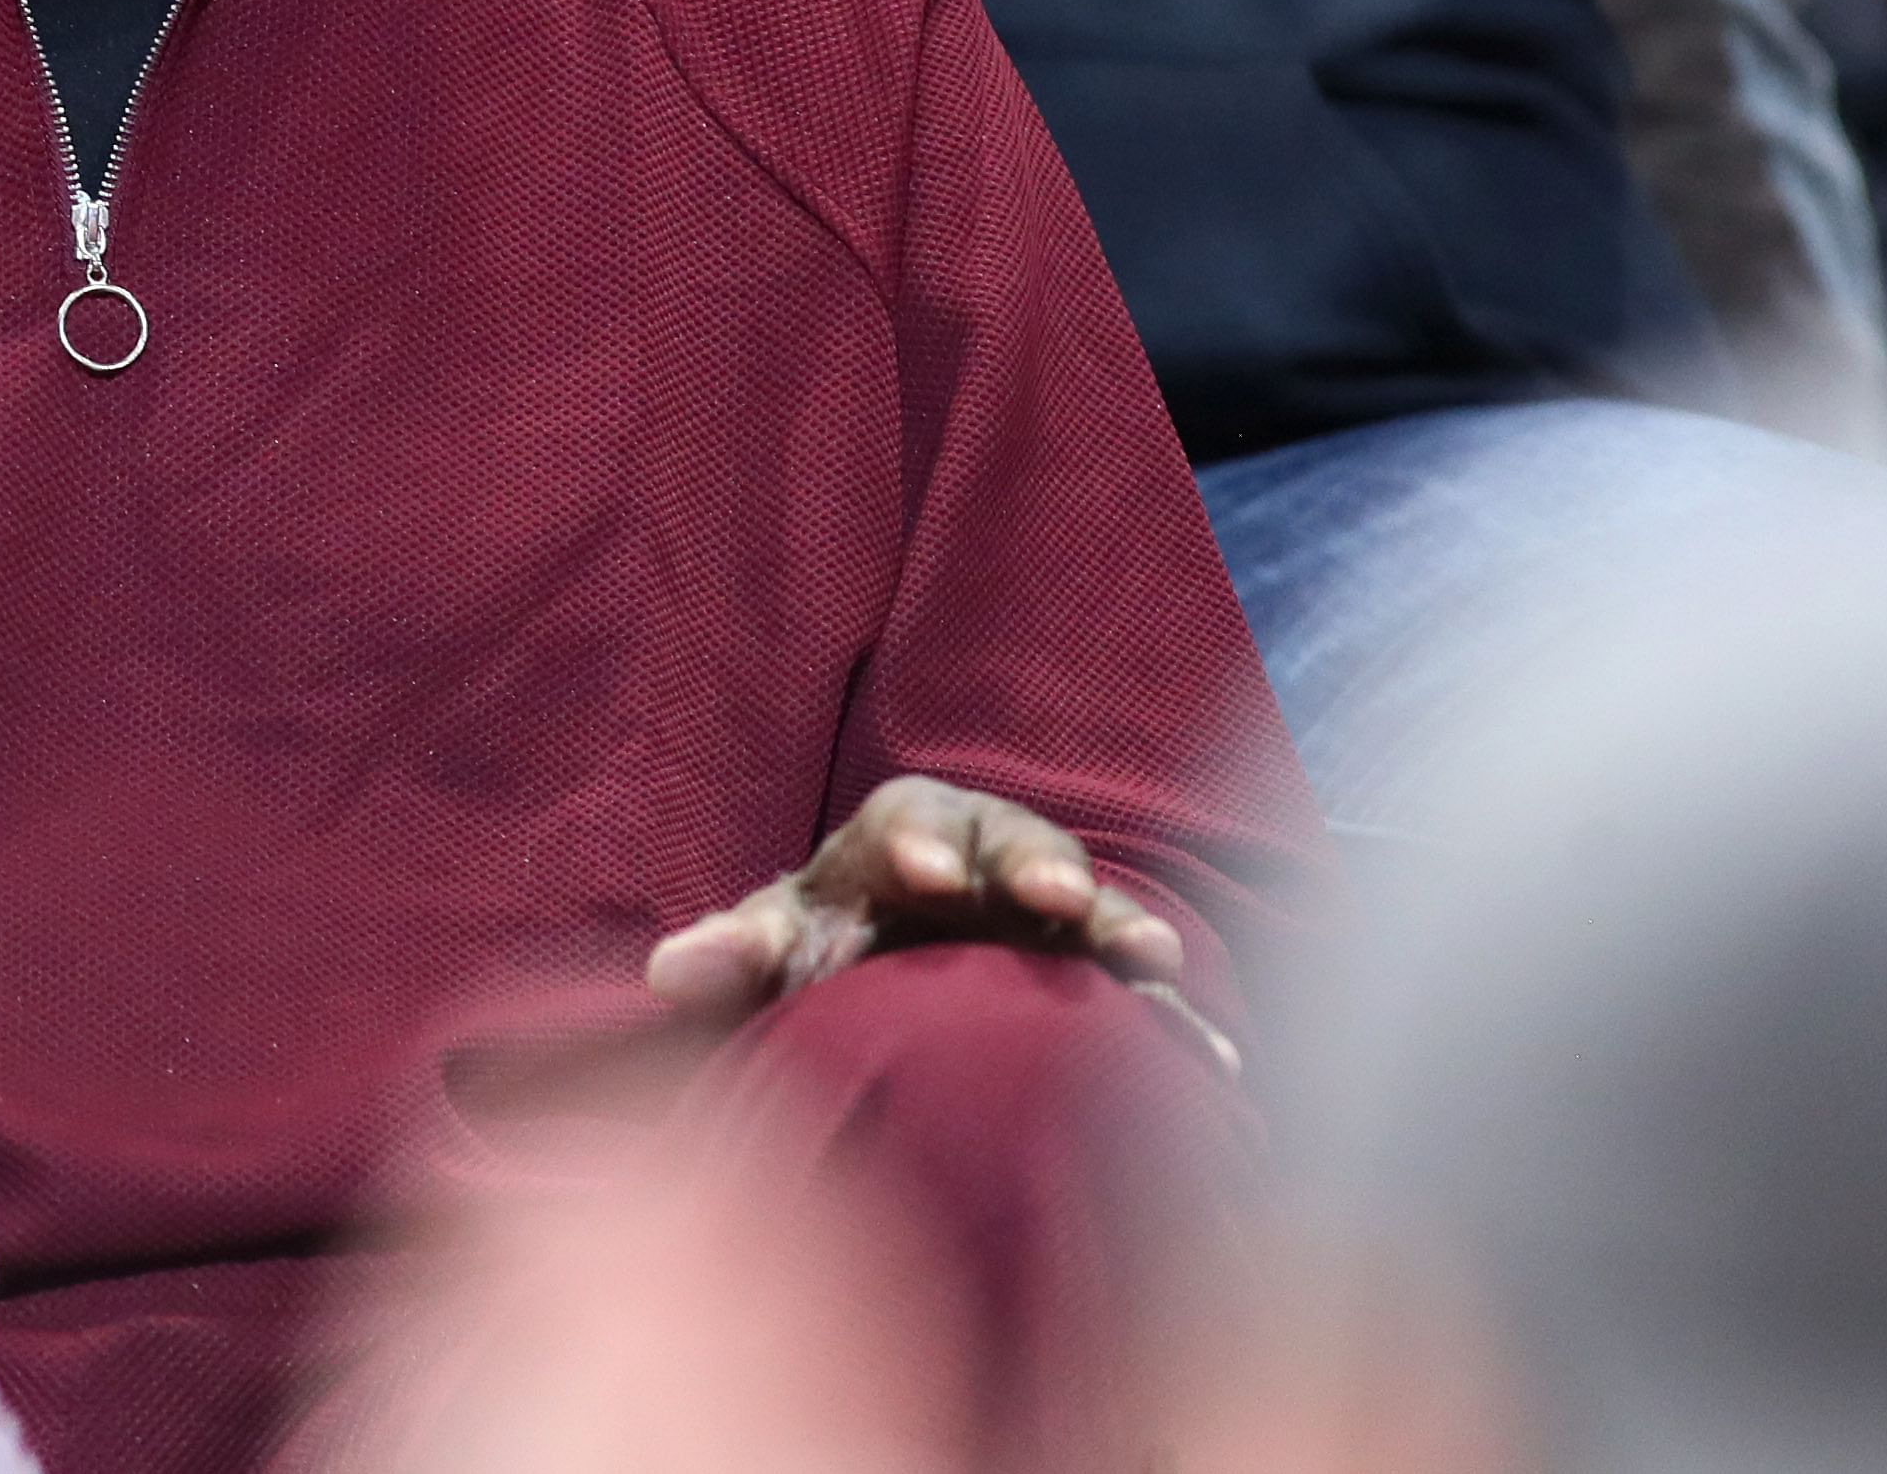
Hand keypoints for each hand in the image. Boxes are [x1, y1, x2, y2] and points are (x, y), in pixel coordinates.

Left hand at [649, 774, 1222, 1054]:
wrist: (894, 971)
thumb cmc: (825, 950)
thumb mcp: (777, 947)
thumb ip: (733, 955)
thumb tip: (669, 970)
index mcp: (901, 836)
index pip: (908, 824)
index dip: (917, 845)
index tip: (923, 878)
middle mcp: (983, 855)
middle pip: (1015, 844)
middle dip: (1037, 865)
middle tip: (1056, 897)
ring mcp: (1046, 911)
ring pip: (1091, 903)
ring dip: (1121, 926)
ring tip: (1156, 960)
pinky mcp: (1094, 971)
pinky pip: (1144, 986)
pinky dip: (1178, 1018)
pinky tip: (1217, 1063)